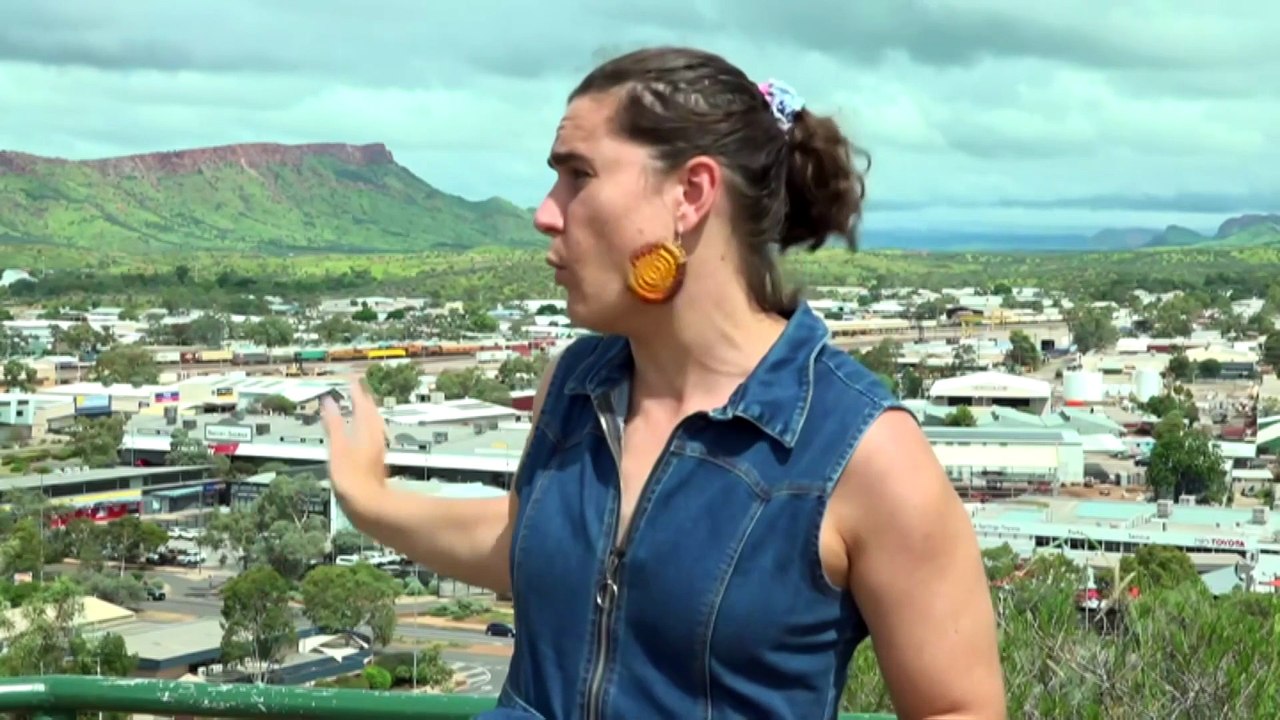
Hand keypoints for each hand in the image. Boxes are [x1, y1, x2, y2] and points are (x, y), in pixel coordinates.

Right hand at [321, 376, 388, 520]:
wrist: (368, 506)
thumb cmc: (351, 478)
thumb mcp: (337, 449)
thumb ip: (334, 424)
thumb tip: (328, 402)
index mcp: (366, 432)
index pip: (362, 405)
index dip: (356, 392)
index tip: (352, 379)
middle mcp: (375, 438)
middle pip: (372, 414)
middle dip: (365, 400)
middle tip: (359, 388)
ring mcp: (378, 451)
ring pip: (376, 425)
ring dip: (369, 413)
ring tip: (363, 407)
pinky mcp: (377, 462)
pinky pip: (374, 437)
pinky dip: (369, 428)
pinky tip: (366, 435)